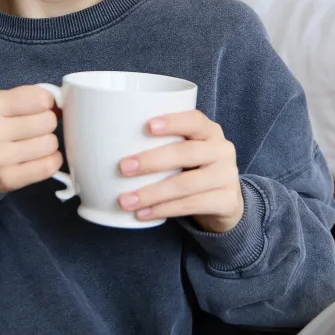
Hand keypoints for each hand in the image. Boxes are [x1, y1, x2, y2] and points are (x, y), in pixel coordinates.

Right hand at [0, 86, 62, 193]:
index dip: (47, 103)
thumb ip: (27, 97)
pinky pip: (49, 166)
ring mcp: (0, 157)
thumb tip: (61, 104)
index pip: (41, 99)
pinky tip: (39, 158)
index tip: (40, 109)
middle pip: (48, 122)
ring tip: (34, 144)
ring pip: (51, 144)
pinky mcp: (8, 179)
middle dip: (47, 124)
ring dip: (48, 144)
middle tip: (35, 129)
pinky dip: (50, 161)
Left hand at [117, 110, 243, 232]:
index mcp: (209, 131)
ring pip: (186, 184)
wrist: (225, 201)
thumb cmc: (192, 170)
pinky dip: (164, 210)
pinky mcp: (227, 201)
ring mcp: (228, 176)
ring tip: (126, 201)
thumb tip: (107, 145)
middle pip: (186, 153)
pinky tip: (144, 214)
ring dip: (152, 193)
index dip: (172, 122)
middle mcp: (222, 150)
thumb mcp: (184, 151)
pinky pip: (191, 205)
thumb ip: (161, 145)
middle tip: (123, 168)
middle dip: (152, 161)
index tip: (147, 126)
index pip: (194, 120)